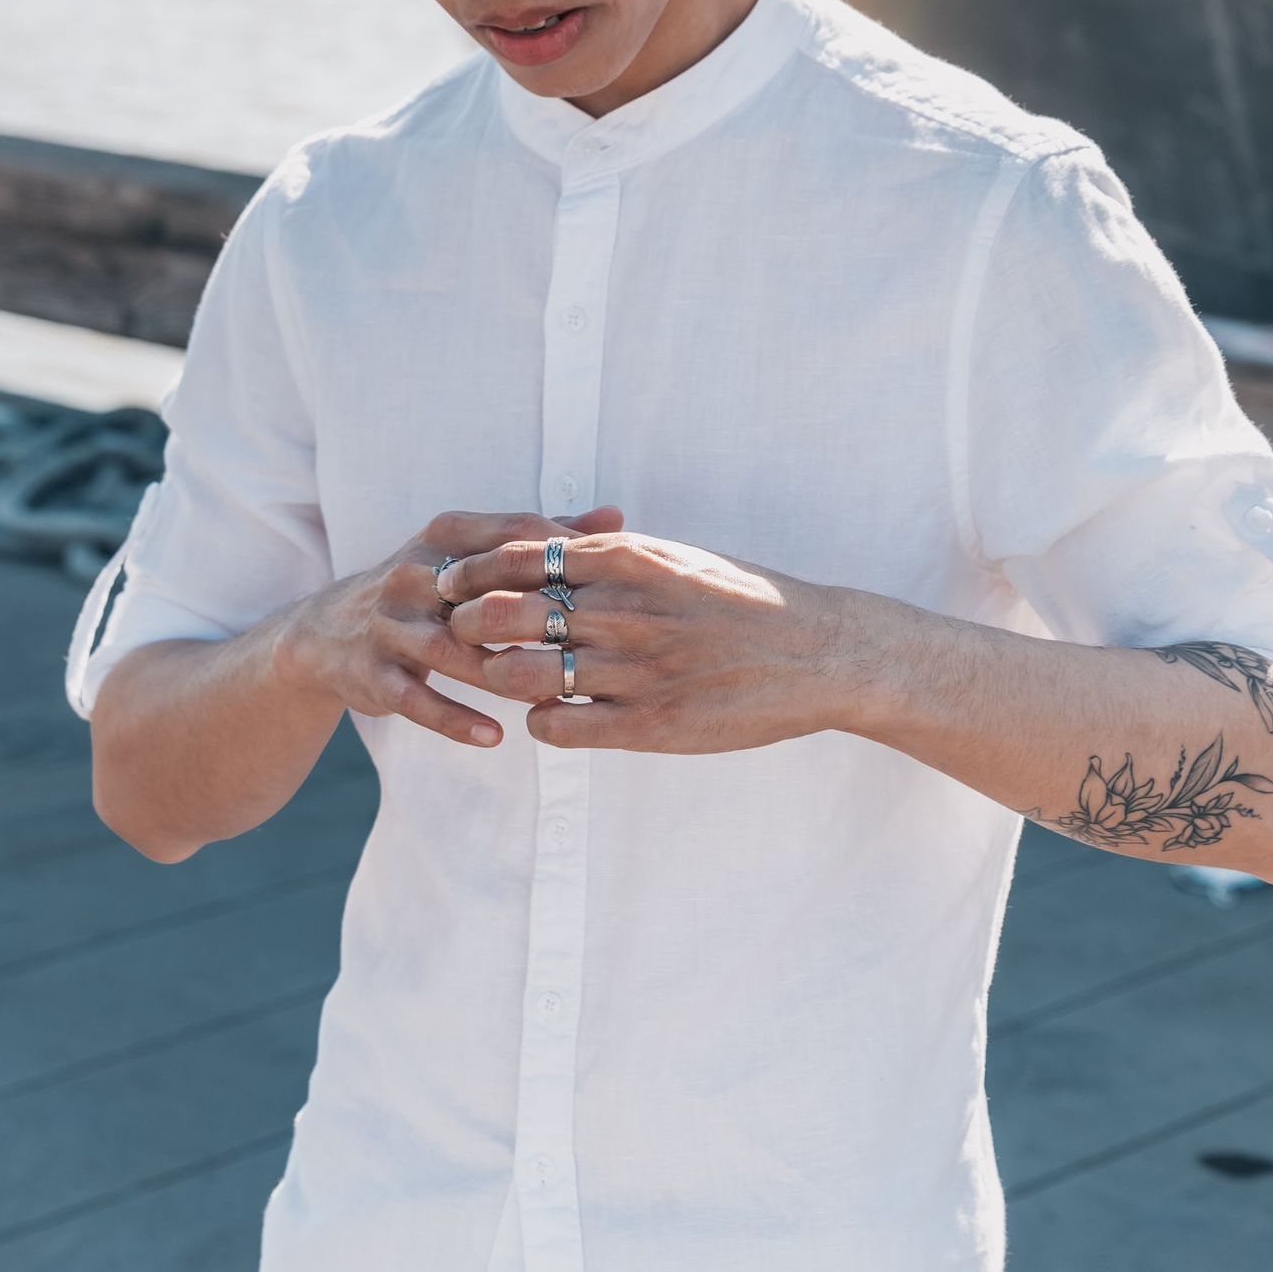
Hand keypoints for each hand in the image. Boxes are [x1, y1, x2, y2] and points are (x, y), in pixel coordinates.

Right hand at [274, 506, 626, 746]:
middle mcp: (413, 575)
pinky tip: (495, 735)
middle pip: (485, 593)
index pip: (514, 536)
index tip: (615, 587)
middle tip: (593, 646)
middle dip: (538, 618)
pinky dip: (455, 720)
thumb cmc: (423, 591)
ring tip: (551, 695)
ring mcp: (388, 625)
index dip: (566, 559)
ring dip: (503, 674)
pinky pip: (417, 699)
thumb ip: (540, 539)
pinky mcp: (372, 673)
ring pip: (453, 651)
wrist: (325, 634)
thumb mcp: (470, 553)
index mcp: (444, 536)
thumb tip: (616, 515)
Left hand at [436, 529, 878, 751]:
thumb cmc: (745, 601)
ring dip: (499, 679)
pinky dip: (540, 723)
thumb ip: (609, 554)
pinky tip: (550, 717)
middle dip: (469, 627)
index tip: (452, 586)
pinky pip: (558, 726)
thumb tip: (545, 545)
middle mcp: (624, 610)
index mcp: (627, 558)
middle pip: (504, 616)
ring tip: (504, 679)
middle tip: (460, 637)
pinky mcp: (649, 726)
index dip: (470, 573)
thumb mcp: (674, 558)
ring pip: (521, 675)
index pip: (515, 556)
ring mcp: (635, 670)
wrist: (820, 654)